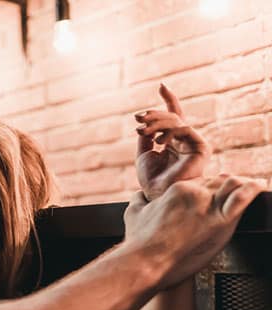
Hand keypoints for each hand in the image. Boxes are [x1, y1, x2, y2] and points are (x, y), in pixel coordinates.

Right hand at [124, 175, 263, 287]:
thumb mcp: (133, 213)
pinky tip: (260, 186)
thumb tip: (140, 195)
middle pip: (219, 183)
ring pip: (233, 185)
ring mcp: (209, 205)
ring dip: (241, 186)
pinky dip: (254, 189)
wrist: (145, 261)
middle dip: (224, 189)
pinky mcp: (221, 221)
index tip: (210, 198)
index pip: (202, 183)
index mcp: (177, 190)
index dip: (208, 190)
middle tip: (228, 197)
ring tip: (250, 188)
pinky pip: (244, 197)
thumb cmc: (138, 242)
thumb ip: (139, 200)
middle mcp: (195, 193)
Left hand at [135, 84, 210, 199]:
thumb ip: (146, 136)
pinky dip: (169, 131)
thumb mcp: (143, 154)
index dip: (168, 101)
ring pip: (176, 121)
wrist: (158, 194)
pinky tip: (158, 141)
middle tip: (138, 118)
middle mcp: (185, 140)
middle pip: (172, 117)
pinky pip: (184, 129)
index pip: (173, 116)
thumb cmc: (151, 179)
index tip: (161, 86)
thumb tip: (144, 121)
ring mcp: (194, 143)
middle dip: (154, 115)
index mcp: (173, 141)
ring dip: (156, 123)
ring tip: (142, 129)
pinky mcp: (201, 148)